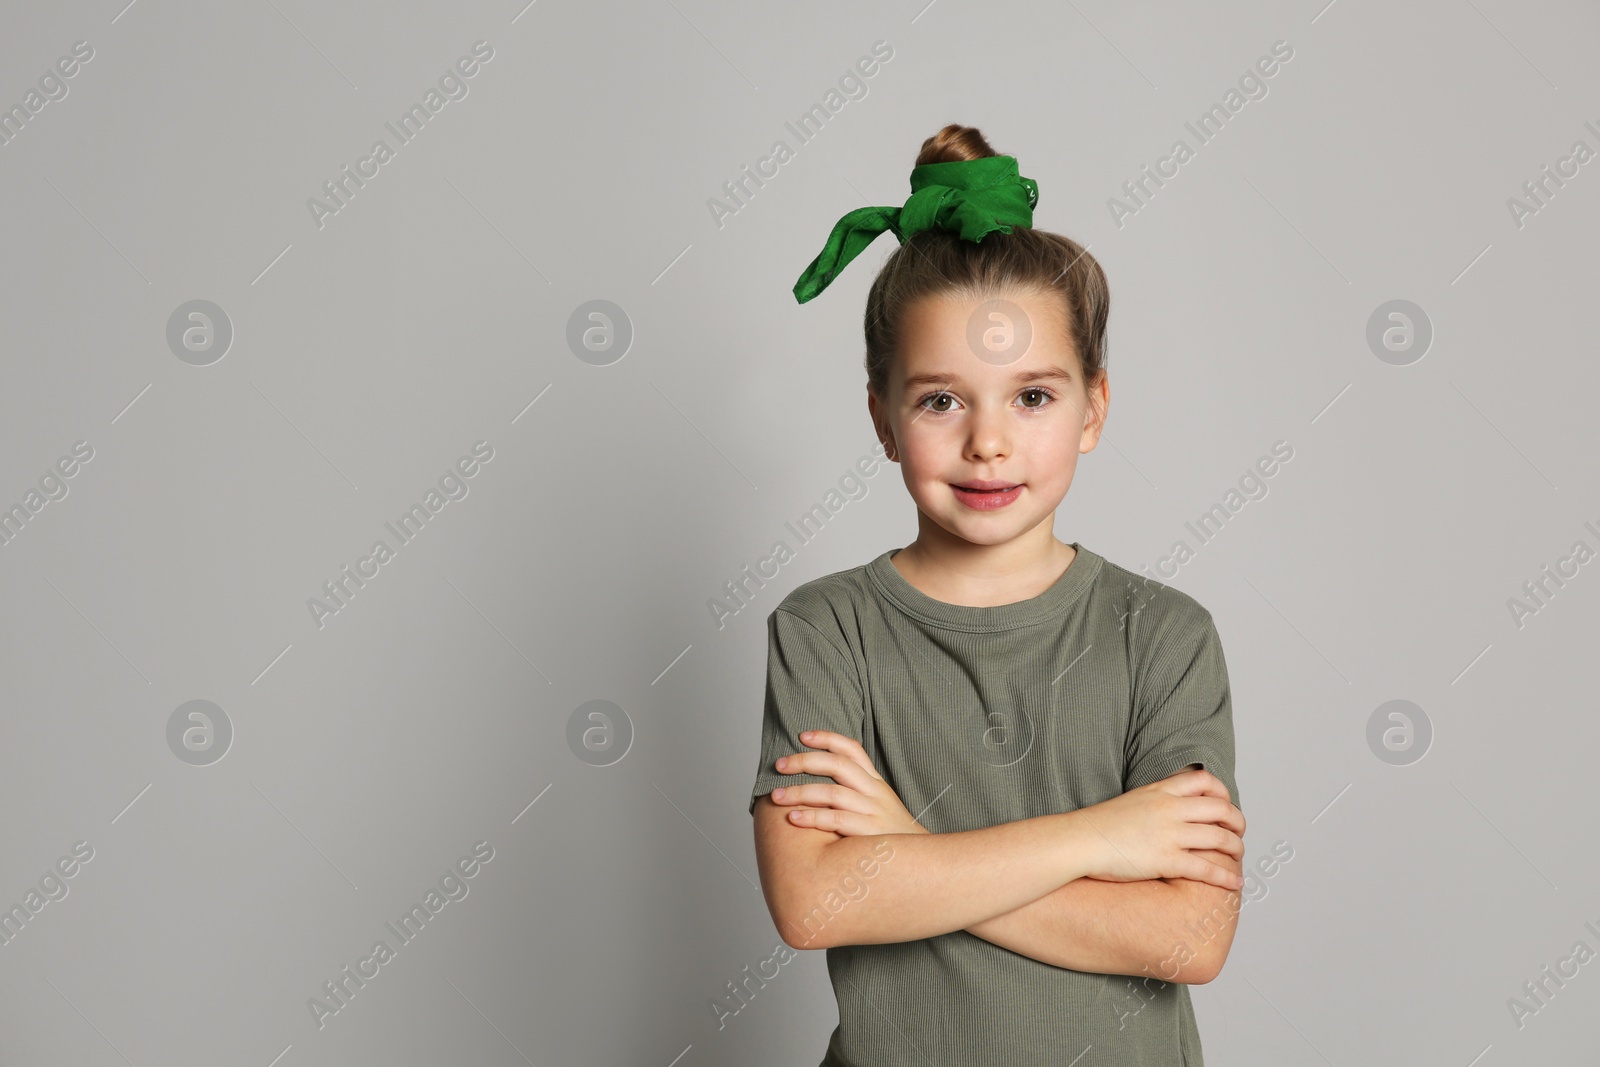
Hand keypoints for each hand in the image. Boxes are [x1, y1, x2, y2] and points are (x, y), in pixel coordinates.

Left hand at [767, 730, 929, 836]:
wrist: (922, 863)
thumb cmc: (890, 835)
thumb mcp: (879, 805)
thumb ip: (855, 791)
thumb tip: (815, 782)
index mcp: (875, 782)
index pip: (852, 749)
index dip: (827, 738)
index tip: (802, 736)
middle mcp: (875, 792)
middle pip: (837, 765)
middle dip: (804, 762)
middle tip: (779, 766)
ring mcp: (873, 812)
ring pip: (832, 793)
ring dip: (800, 792)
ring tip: (776, 796)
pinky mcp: (870, 834)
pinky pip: (837, 820)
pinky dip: (812, 818)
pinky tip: (794, 818)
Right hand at [1071, 767, 1244, 889]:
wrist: (1079, 841)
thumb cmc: (1100, 826)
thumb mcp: (1132, 800)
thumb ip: (1155, 800)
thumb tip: (1172, 809)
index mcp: (1160, 791)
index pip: (1204, 781)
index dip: (1223, 792)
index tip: (1226, 805)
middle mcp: (1169, 809)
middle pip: (1221, 809)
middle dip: (1237, 822)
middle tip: (1239, 832)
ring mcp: (1169, 834)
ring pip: (1220, 838)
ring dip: (1236, 849)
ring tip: (1238, 857)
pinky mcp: (1166, 860)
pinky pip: (1207, 868)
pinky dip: (1226, 877)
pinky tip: (1234, 884)